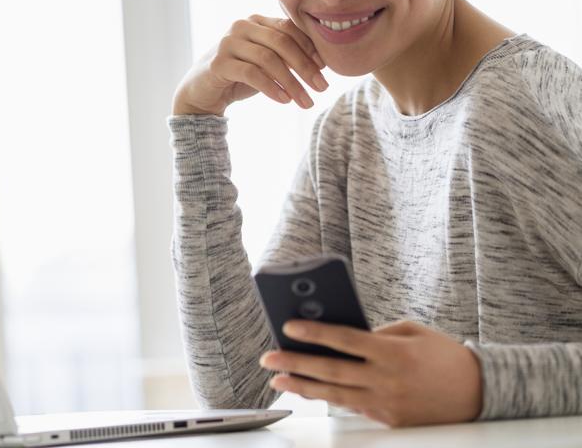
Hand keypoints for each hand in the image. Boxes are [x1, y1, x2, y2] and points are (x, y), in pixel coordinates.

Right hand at [171, 15, 326, 115]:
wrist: (202, 92)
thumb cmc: (239, 76)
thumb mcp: (266, 62)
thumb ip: (286, 56)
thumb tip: (323, 62)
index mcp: (256, 21)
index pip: (289, 28)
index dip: (310, 48)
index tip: (325, 69)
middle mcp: (241, 26)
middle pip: (281, 42)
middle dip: (305, 66)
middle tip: (322, 88)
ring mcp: (227, 43)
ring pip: (268, 59)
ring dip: (291, 82)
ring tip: (305, 101)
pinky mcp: (218, 63)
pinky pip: (251, 74)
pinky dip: (271, 87)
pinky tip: (284, 100)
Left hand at [259, 320, 482, 426]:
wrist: (480, 393)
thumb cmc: (444, 356)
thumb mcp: (412, 332)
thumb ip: (377, 334)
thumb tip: (343, 338)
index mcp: (393, 352)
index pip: (345, 340)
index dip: (315, 333)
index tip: (289, 327)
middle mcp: (387, 379)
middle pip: (332, 370)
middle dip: (296, 362)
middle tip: (268, 357)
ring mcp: (387, 403)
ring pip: (335, 394)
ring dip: (302, 386)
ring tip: (278, 379)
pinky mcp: (389, 419)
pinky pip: (352, 406)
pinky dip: (328, 397)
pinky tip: (308, 390)